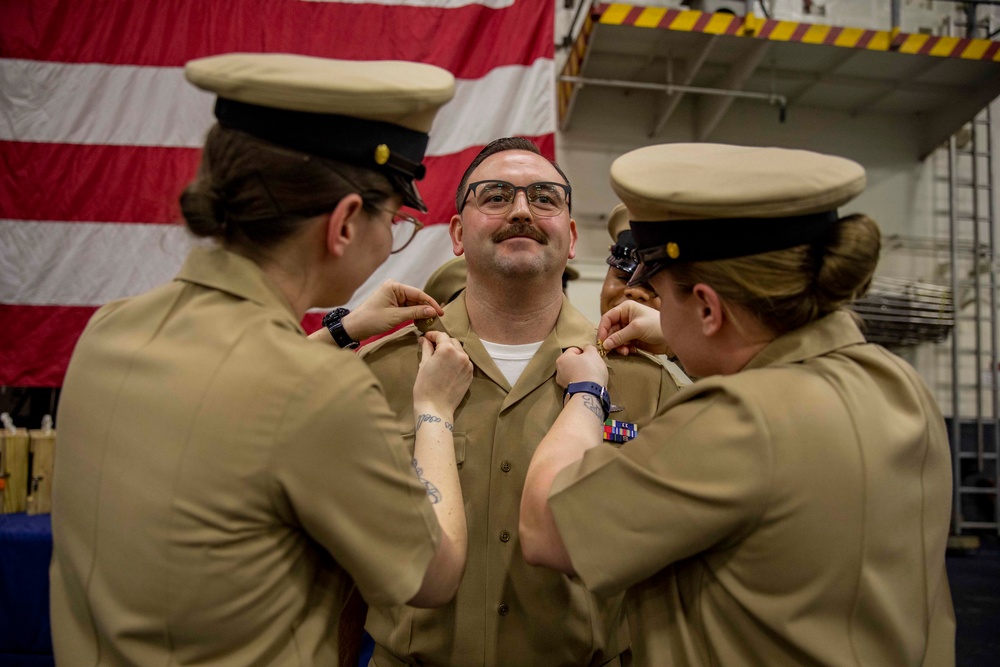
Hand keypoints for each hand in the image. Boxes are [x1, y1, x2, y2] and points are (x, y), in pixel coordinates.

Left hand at [311, 280, 443, 343]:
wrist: (354, 327)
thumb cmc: (371, 320)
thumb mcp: (395, 317)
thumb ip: (415, 312)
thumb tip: (433, 311)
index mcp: (394, 286)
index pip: (418, 293)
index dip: (431, 303)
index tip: (441, 313)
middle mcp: (394, 288)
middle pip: (416, 298)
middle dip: (426, 308)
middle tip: (438, 319)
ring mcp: (393, 296)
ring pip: (413, 304)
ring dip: (421, 312)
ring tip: (430, 322)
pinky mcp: (392, 304)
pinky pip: (407, 308)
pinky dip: (414, 314)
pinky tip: (420, 321)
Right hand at [414, 331, 472, 415]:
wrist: (436, 408)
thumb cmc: (425, 387)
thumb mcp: (423, 365)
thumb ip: (427, 348)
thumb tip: (424, 339)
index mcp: (448, 350)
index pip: (441, 335)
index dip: (432, 335)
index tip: (426, 338)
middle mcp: (461, 354)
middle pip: (452, 341)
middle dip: (442, 342)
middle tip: (431, 347)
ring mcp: (468, 365)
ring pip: (459, 351)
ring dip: (451, 351)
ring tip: (440, 358)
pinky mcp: (470, 374)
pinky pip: (464, 362)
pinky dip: (456, 360)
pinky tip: (448, 367)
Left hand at [555, 346, 607, 388]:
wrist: (589, 393)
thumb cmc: (590, 370)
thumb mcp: (593, 354)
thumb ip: (589, 348)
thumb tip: (587, 349)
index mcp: (562, 358)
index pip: (574, 350)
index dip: (585, 352)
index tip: (592, 358)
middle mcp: (558, 370)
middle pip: (572, 362)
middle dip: (582, 363)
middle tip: (592, 366)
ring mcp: (562, 382)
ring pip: (573, 372)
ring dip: (580, 372)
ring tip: (590, 375)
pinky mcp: (567, 391)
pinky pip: (575, 382)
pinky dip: (580, 381)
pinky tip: (587, 383)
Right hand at [598, 301, 668, 355]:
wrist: (672, 339)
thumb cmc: (656, 326)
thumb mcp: (636, 329)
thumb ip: (619, 336)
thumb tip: (605, 344)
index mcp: (625, 309)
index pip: (607, 318)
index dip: (603, 329)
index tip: (601, 341)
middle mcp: (625, 317)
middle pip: (610, 330)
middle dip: (611, 340)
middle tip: (611, 350)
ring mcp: (629, 328)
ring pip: (615, 338)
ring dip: (618, 346)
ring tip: (625, 351)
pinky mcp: (633, 338)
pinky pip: (622, 344)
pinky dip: (624, 349)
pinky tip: (631, 351)